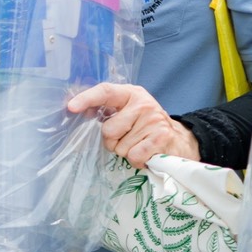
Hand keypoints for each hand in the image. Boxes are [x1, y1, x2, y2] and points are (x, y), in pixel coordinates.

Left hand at [68, 82, 198, 167]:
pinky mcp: (161, 138)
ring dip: (126, 151)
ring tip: (139, 144)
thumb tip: (74, 110)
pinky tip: (147, 153)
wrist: (180, 139)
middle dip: (112, 141)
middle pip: (109, 130)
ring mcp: (153, 120)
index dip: (87, 98)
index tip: (71, 107)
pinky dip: (137, 160)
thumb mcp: (128, 111)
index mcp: (130, 93)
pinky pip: (134, 156)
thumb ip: (106, 110)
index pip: (105, 91)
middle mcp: (143, 104)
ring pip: (120, 147)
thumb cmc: (145, 125)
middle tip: (127, 138)